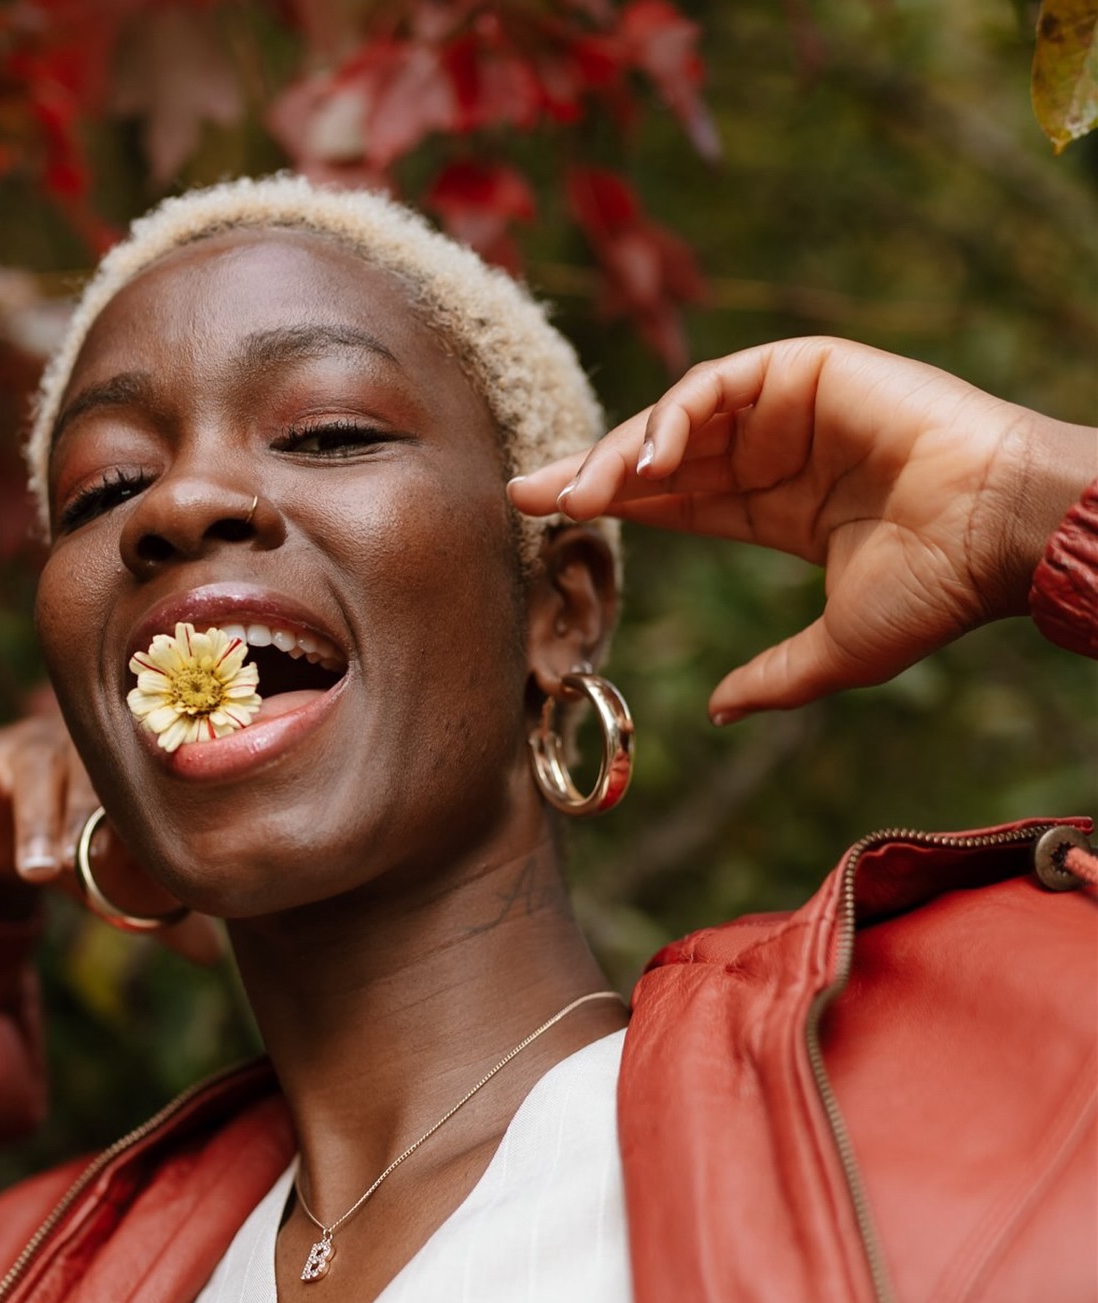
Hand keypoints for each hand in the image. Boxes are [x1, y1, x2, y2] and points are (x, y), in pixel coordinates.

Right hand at [0, 712, 222, 964]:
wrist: (2, 821)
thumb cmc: (75, 842)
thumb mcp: (110, 875)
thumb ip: (154, 909)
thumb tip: (211, 957)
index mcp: (123, 768)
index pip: (136, 783)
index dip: (136, 816)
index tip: (134, 858)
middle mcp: (77, 747)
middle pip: (85, 772)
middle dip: (82, 818)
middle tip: (79, 866)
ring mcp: (24, 747)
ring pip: (32, 774)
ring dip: (35, 823)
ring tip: (37, 872)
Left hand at [509, 337, 1095, 719]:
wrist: (997, 537)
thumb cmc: (935, 591)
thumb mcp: (837, 650)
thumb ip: (774, 678)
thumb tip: (719, 711)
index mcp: (780, 508)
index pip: (676, 503)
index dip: (612, 506)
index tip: (543, 520)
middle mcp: (779, 453)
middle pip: (662, 457)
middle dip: (590, 473)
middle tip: (527, 495)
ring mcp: (793, 408)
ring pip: (681, 417)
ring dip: (622, 449)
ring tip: (582, 491)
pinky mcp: (810, 369)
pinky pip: (722, 383)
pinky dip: (676, 412)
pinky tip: (650, 458)